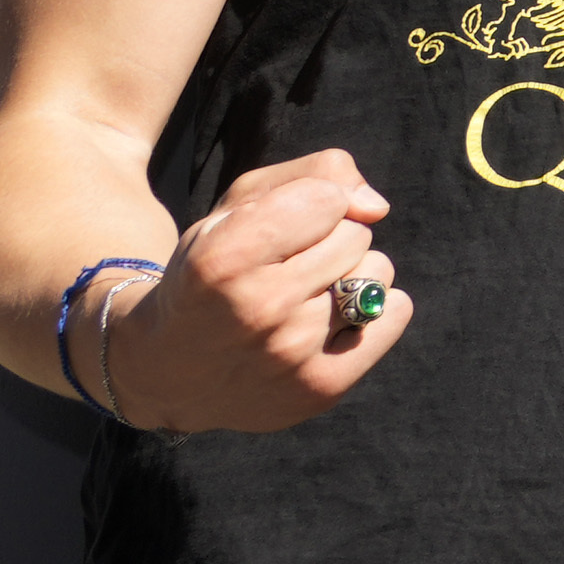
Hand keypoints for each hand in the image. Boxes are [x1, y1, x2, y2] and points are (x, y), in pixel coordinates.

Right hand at [102, 150, 408, 431]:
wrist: (168, 368)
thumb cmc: (213, 272)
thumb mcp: (241, 205)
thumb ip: (317, 174)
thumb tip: (377, 207)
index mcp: (223, 261)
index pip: (326, 199)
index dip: (308, 204)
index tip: (277, 230)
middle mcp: (257, 311)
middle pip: (355, 236)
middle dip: (326, 242)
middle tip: (282, 270)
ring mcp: (291, 356)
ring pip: (377, 272)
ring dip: (348, 276)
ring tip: (300, 298)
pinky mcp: (320, 389)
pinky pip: (394, 312)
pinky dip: (373, 309)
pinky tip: (326, 322)